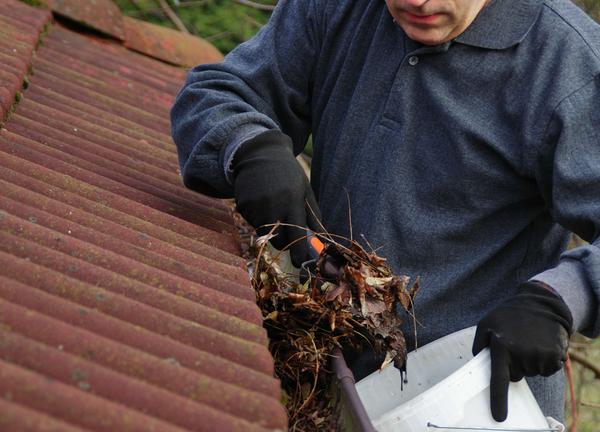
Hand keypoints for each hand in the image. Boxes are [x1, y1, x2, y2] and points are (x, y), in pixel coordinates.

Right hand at [233, 130, 320, 266]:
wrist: (260, 154)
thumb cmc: (288, 174)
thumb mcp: (305, 190)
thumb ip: (313, 216)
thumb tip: (321, 240)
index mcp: (292, 201)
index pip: (296, 235)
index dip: (299, 253)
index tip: (301, 264)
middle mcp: (272, 205)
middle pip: (278, 240)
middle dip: (284, 242)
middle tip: (287, 234)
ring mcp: (255, 205)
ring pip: (264, 232)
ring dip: (270, 227)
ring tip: (273, 206)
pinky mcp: (242, 205)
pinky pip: (251, 222)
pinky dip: (257, 218)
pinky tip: (261, 201)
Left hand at [472, 281, 572, 421]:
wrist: (540, 303)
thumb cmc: (508, 315)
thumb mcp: (486, 323)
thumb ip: (479, 345)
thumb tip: (479, 364)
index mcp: (501, 346)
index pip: (499, 378)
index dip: (498, 399)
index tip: (499, 417)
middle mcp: (521, 353)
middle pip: (515, 376)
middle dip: (514, 365)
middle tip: (516, 343)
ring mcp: (540, 355)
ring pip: (531, 373)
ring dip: (529, 360)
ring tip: (529, 339)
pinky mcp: (555, 356)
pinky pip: (547, 369)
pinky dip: (544, 360)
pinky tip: (541, 342)